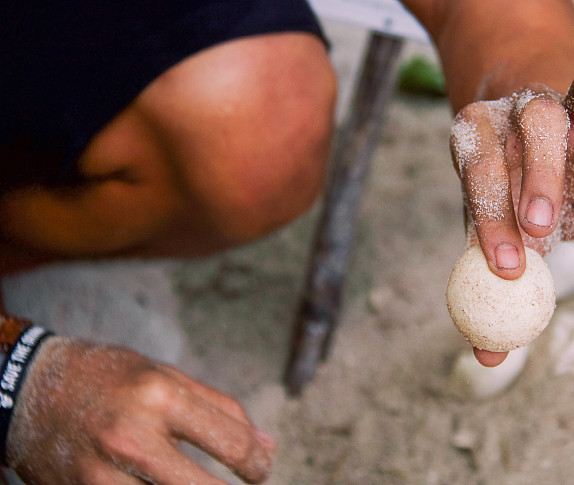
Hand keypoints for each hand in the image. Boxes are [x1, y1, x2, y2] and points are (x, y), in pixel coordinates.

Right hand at [7, 337, 274, 483]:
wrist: (27, 388)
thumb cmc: (110, 378)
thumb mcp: (167, 376)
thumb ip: (221, 409)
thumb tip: (268, 446)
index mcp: (161, 395)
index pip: (231, 442)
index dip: (256, 463)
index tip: (260, 469)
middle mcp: (132, 436)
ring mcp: (102, 473)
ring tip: (199, 483)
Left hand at [450, 59, 573, 365]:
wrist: (543, 154)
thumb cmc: (516, 206)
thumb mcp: (503, 242)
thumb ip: (492, 291)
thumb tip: (487, 356)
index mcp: (483, 139)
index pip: (480, 167)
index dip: (490, 214)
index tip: (511, 265)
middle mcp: (524, 108)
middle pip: (531, 123)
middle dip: (535, 175)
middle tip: (544, 229)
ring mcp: (571, 95)